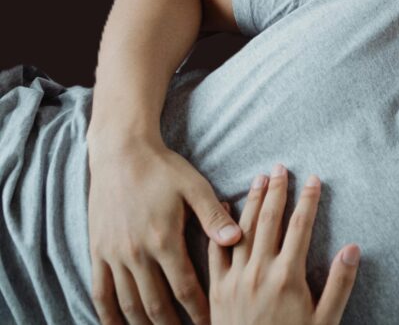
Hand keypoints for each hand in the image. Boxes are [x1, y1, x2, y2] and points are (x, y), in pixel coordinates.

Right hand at [88, 134, 241, 324]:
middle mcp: (136, 253)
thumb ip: (214, 216)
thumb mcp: (194, 187)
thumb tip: (238, 239)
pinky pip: (100, 292)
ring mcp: (114, 255)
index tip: (211, 322)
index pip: (185, 287)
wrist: (120, 152)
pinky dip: (108, 315)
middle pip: (156, 304)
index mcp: (164, 239)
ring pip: (128, 303)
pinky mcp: (97, 251)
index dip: (198, 310)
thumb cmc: (162, 168)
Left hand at [209, 165, 359, 324]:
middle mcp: (260, 271)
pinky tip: (221, 208)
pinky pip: (215, 251)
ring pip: (243, 229)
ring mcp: (235, 279)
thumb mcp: (326, 320)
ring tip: (260, 178)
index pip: (300, 226)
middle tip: (282, 167)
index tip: (313, 178)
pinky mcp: (216, 290)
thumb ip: (340, 284)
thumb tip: (353, 248)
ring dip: (252, 201)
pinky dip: (219, 227)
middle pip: (270, 220)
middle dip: (278, 191)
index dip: (308, 199)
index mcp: (288, 276)